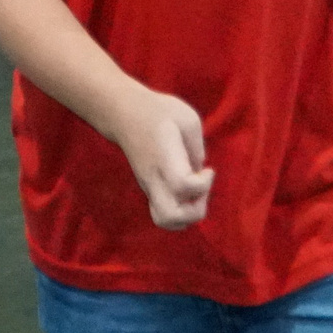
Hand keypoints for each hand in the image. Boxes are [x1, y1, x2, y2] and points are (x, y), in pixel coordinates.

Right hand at [112, 86, 212, 229]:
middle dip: (195, 211)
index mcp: (164, 158)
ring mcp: (149, 186)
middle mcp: (154, 178)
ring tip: (195, 194)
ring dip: (187, 215)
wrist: (124, 113)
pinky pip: (164, 213)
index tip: (208, 169)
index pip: (182, 186)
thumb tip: (199, 169)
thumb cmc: (158, 111)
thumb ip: (197, 147)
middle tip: (202, 189)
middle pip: (171, 217)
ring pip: (165, 221)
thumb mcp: (187, 119)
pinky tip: (187, 191)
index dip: (203, 184)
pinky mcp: (149, 188)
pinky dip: (180, 211)